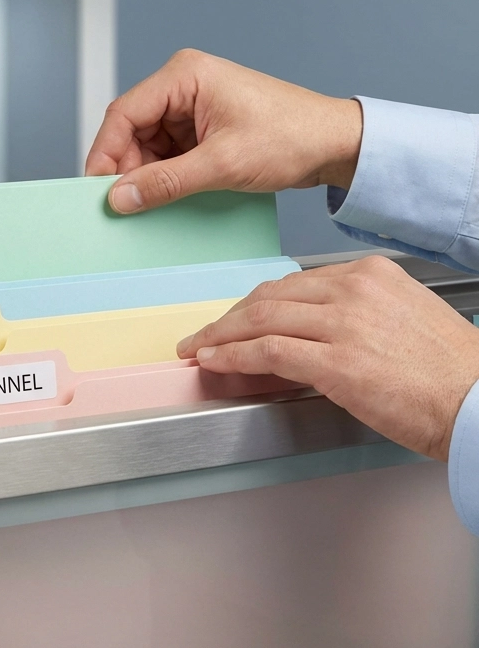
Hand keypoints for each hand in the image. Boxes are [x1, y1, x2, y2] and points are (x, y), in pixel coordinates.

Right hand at [85, 49, 363, 213]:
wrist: (337, 144)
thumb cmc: (292, 137)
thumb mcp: (222, 165)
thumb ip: (166, 182)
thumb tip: (120, 198)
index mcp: (185, 75)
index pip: (124, 113)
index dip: (105, 153)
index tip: (97, 189)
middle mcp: (183, 84)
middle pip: (131, 130)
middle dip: (126, 168)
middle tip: (124, 204)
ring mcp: (191, 105)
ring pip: (146, 144)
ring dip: (146, 174)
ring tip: (152, 202)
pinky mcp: (201, 126)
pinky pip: (166, 152)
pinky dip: (163, 175)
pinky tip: (168, 195)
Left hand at [176, 255, 478, 460]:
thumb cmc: (448, 373)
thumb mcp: (398, 320)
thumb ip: (351, 316)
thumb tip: (304, 335)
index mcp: (370, 275)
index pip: (294, 284)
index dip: (255, 304)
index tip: (236, 319)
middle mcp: (353, 289)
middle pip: (269, 297)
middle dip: (229, 318)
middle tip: (206, 335)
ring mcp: (343, 323)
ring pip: (259, 319)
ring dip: (219, 336)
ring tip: (199, 349)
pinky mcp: (335, 360)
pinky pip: (265, 350)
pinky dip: (232, 355)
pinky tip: (215, 362)